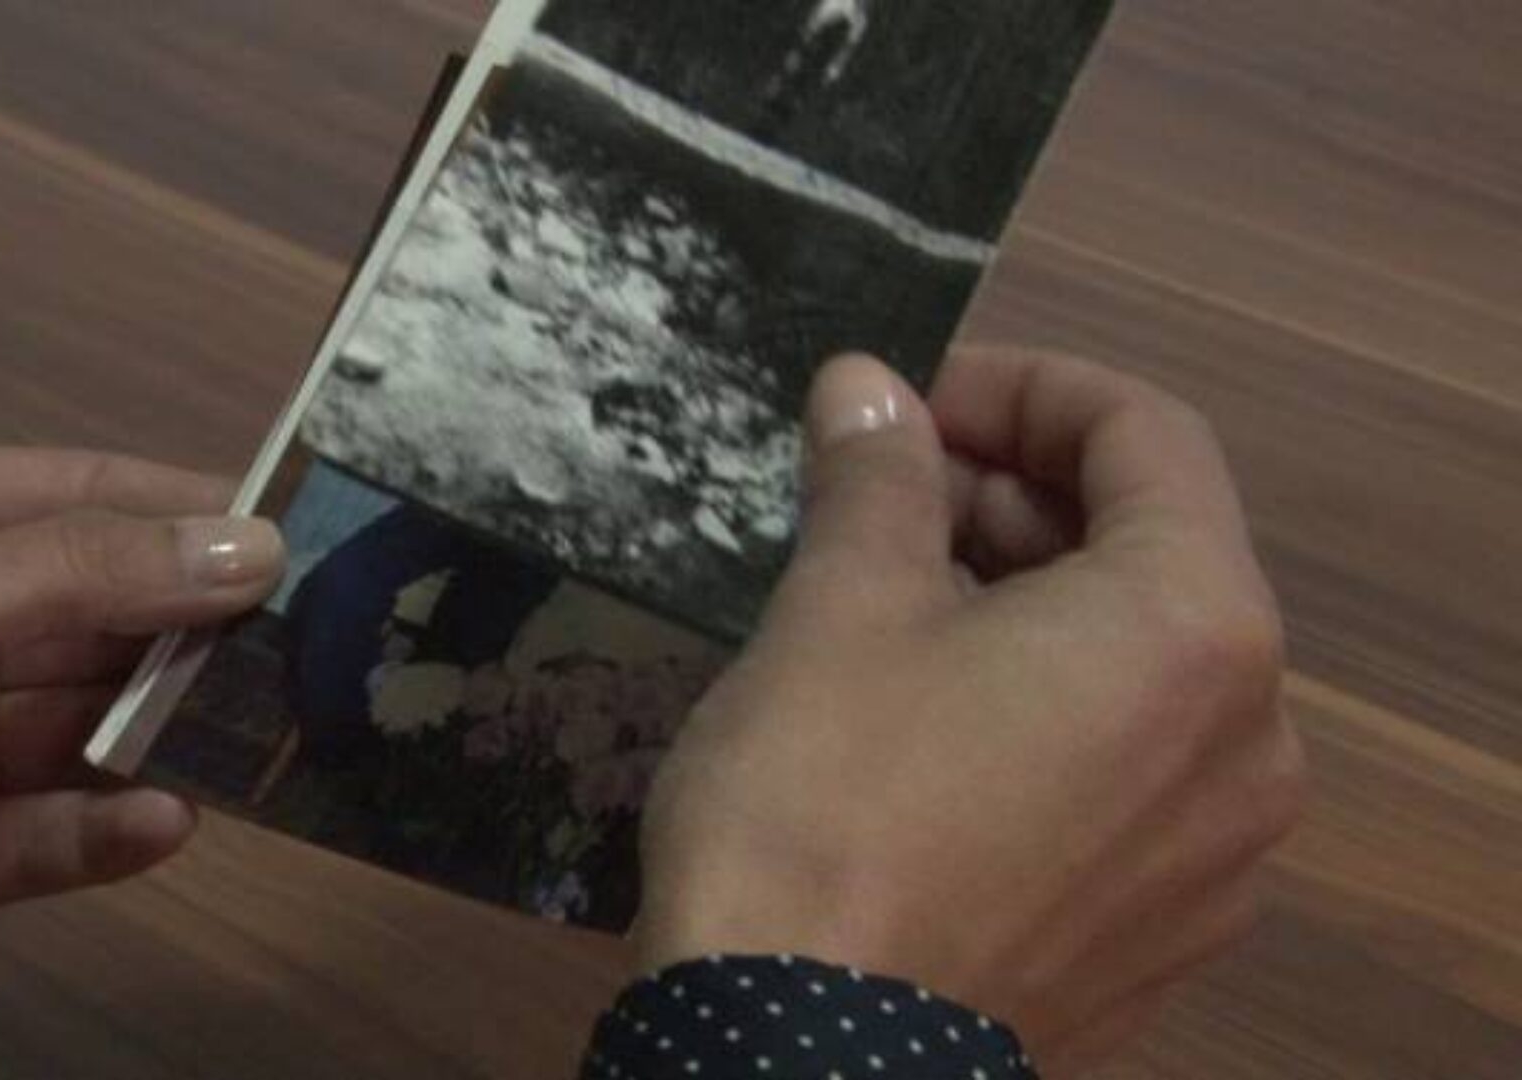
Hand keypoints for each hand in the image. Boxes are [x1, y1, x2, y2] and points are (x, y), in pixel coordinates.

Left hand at [0, 450, 281, 995]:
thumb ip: (88, 571)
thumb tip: (244, 544)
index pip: (79, 498)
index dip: (181, 507)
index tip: (290, 526)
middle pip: (96, 615)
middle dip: (184, 629)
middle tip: (295, 639)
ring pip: (84, 727)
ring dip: (156, 733)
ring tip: (248, 734)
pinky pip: (48, 833)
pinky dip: (106, 830)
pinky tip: (160, 820)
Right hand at [633, 351, 1304, 1073]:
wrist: (796, 1066)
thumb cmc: (821, 804)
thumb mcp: (838, 607)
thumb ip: (877, 475)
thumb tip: (864, 386)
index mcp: (1196, 629)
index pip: (1145, 436)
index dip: (1019, 389)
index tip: (905, 403)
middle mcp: (1252, 740)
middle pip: (1153, 553)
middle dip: (1015, 500)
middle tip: (881, 497)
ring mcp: (1218, 856)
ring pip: (1141, 671)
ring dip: (1029, 605)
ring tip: (894, 606)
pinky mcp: (1163, 937)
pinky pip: (1128, 778)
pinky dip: (1049, 716)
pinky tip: (933, 733)